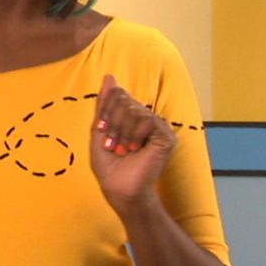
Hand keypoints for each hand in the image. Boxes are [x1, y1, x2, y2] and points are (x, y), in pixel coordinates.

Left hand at [90, 75, 174, 215]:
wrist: (119, 189)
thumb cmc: (109, 165)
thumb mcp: (99, 130)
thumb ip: (104, 103)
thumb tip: (109, 76)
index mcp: (130, 116)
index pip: (117, 95)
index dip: (105, 111)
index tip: (102, 131)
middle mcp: (145, 119)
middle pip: (123, 99)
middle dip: (112, 122)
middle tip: (112, 145)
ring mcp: (157, 127)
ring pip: (133, 110)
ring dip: (121, 132)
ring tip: (122, 150)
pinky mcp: (166, 136)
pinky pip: (147, 120)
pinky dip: (134, 135)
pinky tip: (135, 149)